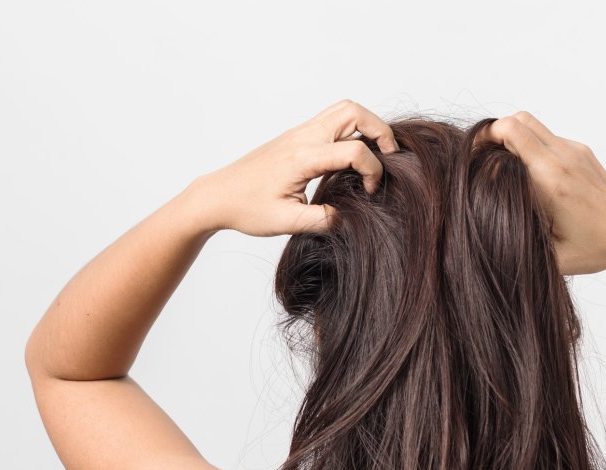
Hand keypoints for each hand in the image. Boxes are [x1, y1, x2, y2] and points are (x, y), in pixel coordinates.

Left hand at [190, 99, 398, 236]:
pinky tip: (352, 158)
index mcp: (302, 158)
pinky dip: (352, 131)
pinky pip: (332, 120)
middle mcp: (303, 138)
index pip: (353, 151)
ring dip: (367, 126)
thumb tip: (348, 218)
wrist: (217, 196)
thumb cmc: (246, 208)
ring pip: (344, 110)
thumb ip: (322, 220)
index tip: (370, 192)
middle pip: (353, 111)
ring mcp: (299, 133)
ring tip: (375, 153)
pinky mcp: (297, 137)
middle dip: (380, 130)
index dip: (372, 171)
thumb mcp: (286, 223)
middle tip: (388, 157)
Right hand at [473, 111, 605, 274]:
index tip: (473, 162)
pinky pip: (546, 135)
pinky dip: (529, 145)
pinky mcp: (581, 150)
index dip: (484, 142)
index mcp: (551, 181)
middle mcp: (562, 158)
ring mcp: (574, 151)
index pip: (510, 135)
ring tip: (502, 164)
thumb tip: (485, 237)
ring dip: (511, 137)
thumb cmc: (594, 248)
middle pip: (517, 120)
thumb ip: (518, 244)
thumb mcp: (552, 257)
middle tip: (481, 158)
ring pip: (530, 122)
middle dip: (493, 134)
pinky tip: (528, 173)